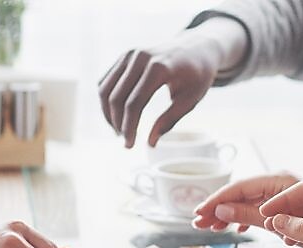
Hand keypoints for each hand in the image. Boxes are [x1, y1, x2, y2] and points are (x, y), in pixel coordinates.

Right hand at [99, 19, 244, 147]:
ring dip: (108, 113)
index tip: (130, 145)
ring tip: (119, 131)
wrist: (196, 48)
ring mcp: (129, 54)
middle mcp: (140, 57)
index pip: (135, 102)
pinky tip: (117, 116)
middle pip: (117, 97)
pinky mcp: (124, 56)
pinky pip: (106, 81)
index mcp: (159, 67)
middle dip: (117, 123)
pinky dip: (107, 101)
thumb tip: (150, 143)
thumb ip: (170, 120)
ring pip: (105, 89)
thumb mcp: (191, 99)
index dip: (129, 127)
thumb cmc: (197, 75)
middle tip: (125, 141)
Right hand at [193, 173, 300, 233]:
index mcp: (279, 180)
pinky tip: (238, 229)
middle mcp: (280, 182)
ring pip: (249, 202)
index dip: (217, 200)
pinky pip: (260, 208)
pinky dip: (247, 218)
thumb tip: (220, 209)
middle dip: (219, 209)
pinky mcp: (288, 204)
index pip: (239, 187)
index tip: (198, 212)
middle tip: (198, 223)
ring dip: (230, 215)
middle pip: (241, 193)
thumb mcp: (279, 224)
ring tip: (212, 228)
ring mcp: (284, 193)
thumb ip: (249, 215)